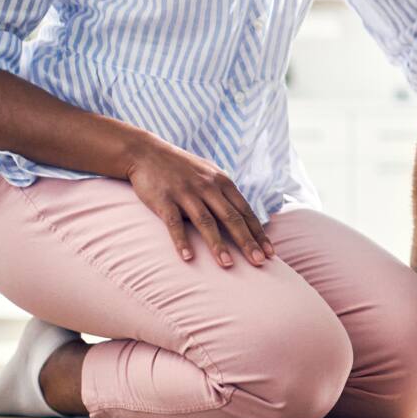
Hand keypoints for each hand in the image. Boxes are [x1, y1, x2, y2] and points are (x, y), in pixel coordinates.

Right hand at [126, 137, 274, 267]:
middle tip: (259, 262)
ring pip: (206, 222)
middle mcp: (207, 187)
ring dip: (218, 244)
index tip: (270, 252)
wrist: (146, 152)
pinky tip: (188, 257)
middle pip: (231, 218)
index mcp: (222, 182)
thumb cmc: (182, 168)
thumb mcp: (210, 174)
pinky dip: (182, 241)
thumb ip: (226, 194)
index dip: (258, 233)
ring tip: (227, 264)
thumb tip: (246, 217)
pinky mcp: (164, 199)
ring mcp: (186, 193)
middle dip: (247, 241)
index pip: (245, 211)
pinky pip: (174, 223)